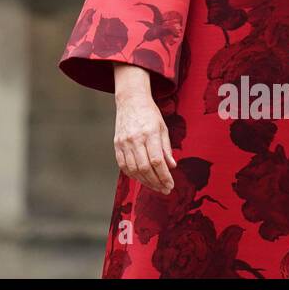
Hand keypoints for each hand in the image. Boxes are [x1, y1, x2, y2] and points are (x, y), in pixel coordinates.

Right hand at [113, 63, 176, 194]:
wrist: (130, 101)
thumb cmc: (149, 114)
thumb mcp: (163, 128)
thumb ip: (166, 148)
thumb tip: (172, 166)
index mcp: (150, 133)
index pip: (157, 161)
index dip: (164, 176)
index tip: (170, 185)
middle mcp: (135, 139)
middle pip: (145, 168)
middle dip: (156, 182)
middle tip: (164, 189)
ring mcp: (124, 142)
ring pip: (133, 169)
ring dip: (145, 181)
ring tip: (155, 186)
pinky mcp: (117, 144)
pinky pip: (123, 165)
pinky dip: (132, 175)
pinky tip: (141, 178)